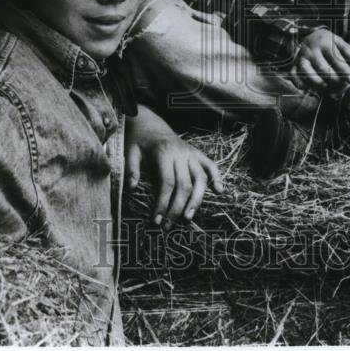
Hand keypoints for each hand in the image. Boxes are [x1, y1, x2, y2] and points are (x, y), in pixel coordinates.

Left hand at [125, 105, 223, 225]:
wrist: (150, 124)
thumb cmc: (139, 141)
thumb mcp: (130, 152)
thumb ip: (132, 169)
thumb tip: (132, 188)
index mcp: (164, 153)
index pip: (167, 183)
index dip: (163, 203)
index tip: (156, 221)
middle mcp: (181, 154)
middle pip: (185, 185)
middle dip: (178, 208)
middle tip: (169, 226)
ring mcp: (191, 153)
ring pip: (200, 178)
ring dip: (197, 200)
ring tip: (188, 217)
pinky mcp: (197, 153)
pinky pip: (211, 165)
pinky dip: (217, 177)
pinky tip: (219, 191)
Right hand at [291, 29, 349, 93]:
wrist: (308, 36)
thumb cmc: (327, 42)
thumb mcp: (338, 40)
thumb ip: (348, 50)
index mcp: (324, 43)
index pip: (335, 58)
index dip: (344, 70)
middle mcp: (311, 50)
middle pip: (322, 68)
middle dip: (333, 78)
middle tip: (341, 84)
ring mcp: (301, 58)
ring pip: (307, 72)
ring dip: (318, 82)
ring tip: (327, 86)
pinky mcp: (294, 64)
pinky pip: (295, 76)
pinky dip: (301, 83)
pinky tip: (310, 88)